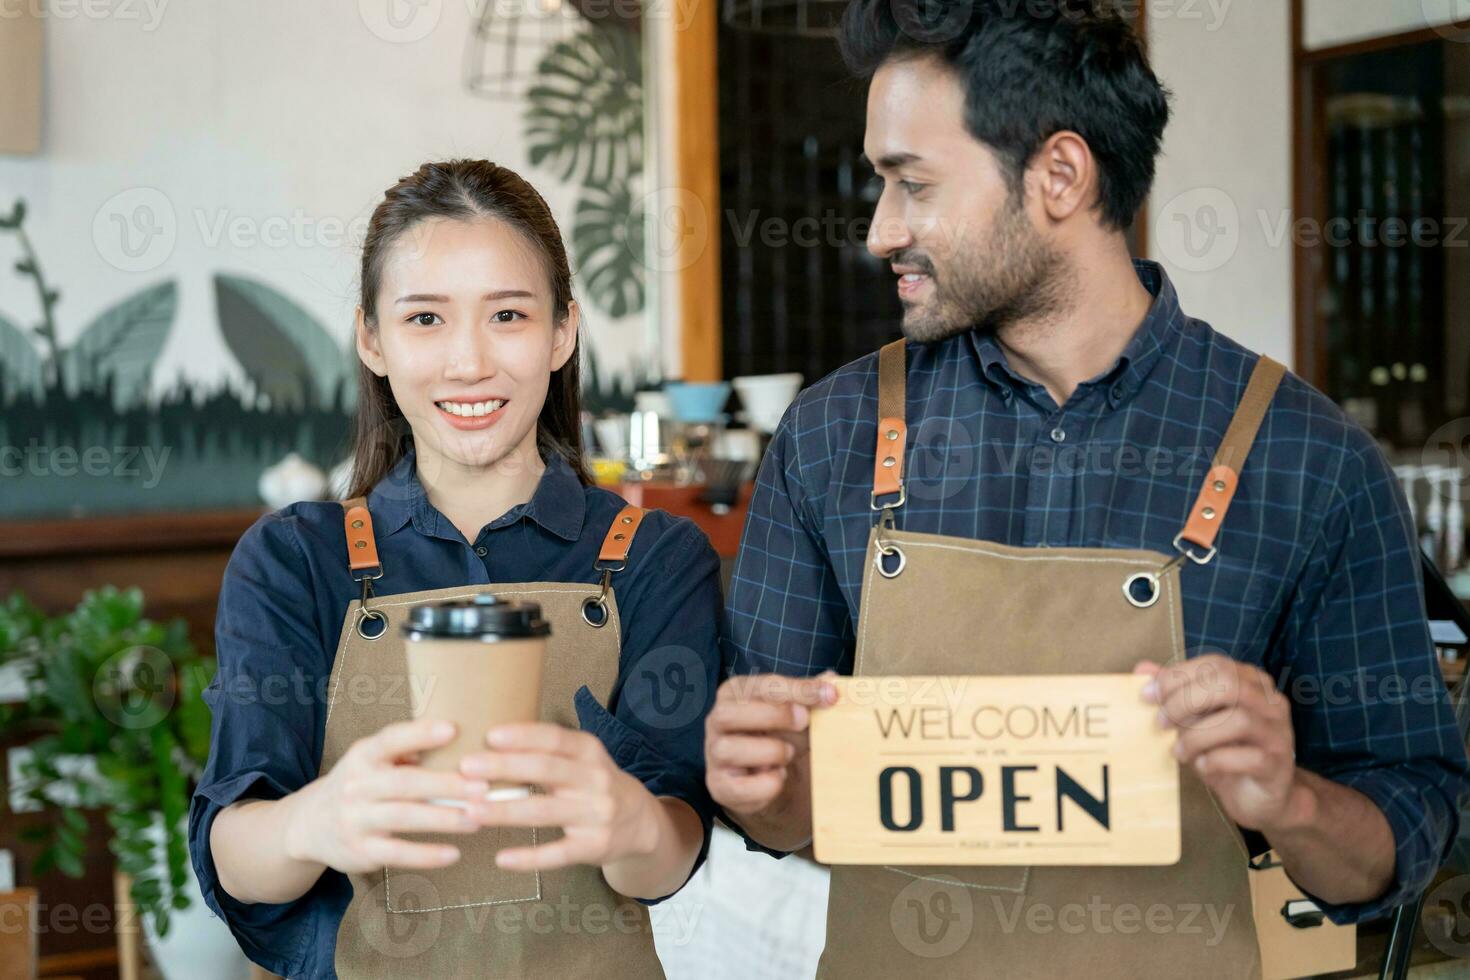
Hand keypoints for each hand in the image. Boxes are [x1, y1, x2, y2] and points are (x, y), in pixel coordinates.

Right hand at [287, 719, 492, 872]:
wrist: (308, 824)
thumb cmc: (359, 784)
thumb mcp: (371, 760)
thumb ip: (407, 752)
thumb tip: (457, 746)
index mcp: (363, 756)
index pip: (391, 740)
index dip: (420, 733)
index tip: (452, 728)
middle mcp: (357, 785)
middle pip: (406, 783)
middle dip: (447, 785)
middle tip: (483, 786)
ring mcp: (356, 819)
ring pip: (405, 817)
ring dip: (444, 818)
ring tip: (478, 817)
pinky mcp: (360, 850)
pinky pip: (397, 854)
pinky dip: (427, 855)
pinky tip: (454, 853)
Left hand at [459, 723, 657, 871]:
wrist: (639, 821)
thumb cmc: (593, 783)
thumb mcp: (582, 759)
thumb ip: (546, 751)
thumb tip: (490, 742)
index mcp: (590, 752)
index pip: (555, 739)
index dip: (524, 736)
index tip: (490, 735)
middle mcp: (596, 780)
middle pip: (546, 770)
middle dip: (504, 768)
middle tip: (466, 767)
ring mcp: (596, 814)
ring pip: (545, 811)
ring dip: (505, 811)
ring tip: (471, 810)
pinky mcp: (594, 846)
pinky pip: (557, 853)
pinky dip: (529, 857)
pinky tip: (501, 859)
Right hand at [704, 672, 837, 817]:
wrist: (769, 781)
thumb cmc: (780, 736)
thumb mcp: (797, 712)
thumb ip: (811, 696)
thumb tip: (832, 679)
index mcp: (734, 694)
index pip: (760, 686)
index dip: (797, 689)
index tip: (830, 695)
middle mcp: (716, 722)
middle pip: (728, 713)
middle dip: (773, 715)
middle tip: (805, 721)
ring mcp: (714, 755)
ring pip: (728, 750)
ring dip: (770, 751)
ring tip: (788, 754)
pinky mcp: (719, 786)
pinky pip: (739, 787)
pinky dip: (767, 783)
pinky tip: (778, 776)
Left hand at [1138, 656, 1304, 831]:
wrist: (1260, 797)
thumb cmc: (1225, 752)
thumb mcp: (1195, 721)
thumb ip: (1173, 693)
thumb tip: (1142, 669)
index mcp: (1252, 682)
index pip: (1215, 665)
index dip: (1177, 676)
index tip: (1147, 695)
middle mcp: (1271, 702)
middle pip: (1228, 684)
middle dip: (1185, 701)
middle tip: (1161, 723)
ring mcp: (1278, 733)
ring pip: (1238, 720)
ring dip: (1197, 736)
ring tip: (1178, 751)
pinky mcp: (1277, 765)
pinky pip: (1248, 757)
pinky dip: (1215, 761)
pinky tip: (1202, 766)